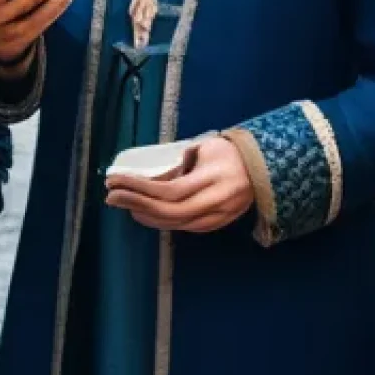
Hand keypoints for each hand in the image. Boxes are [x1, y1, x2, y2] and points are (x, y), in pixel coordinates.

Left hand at [104, 136, 254, 232]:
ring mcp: (218, 217)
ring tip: (123, 204)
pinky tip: (144, 214)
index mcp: (212, 179)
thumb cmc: (229, 151)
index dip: (139, 188)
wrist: (263, 167)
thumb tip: (148, 176)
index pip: (169, 190)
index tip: (115, 180)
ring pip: (175, 224)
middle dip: (135, 204)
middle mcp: (216, 202)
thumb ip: (179, 163)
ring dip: (145, 215)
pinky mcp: (218, 224)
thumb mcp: (204, 148)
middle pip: (169, 212)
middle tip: (111, 196)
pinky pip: (184, 226)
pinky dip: (161, 221)